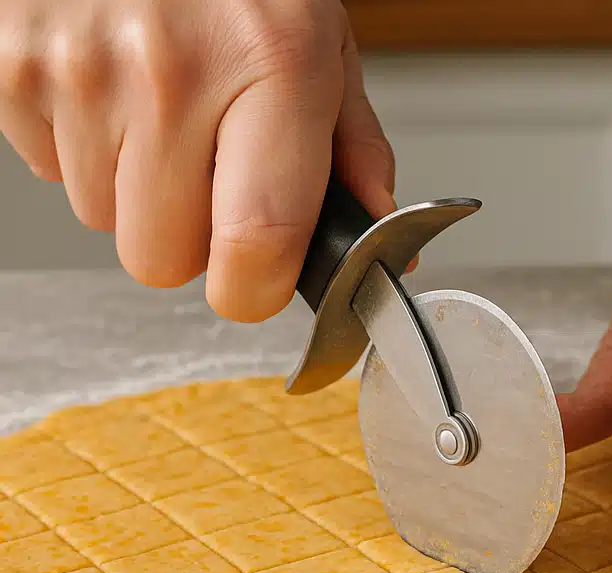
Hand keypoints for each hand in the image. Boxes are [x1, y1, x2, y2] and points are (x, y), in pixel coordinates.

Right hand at [0, 0, 393, 320]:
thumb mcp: (319, 40)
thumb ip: (352, 147)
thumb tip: (374, 231)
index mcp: (272, 67)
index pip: (256, 243)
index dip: (251, 291)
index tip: (254, 285)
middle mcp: (172, 72)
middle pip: (163, 258)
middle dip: (188, 238)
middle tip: (204, 173)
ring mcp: (81, 69)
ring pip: (105, 221)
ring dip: (135, 190)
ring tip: (154, 112)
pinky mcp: (12, 66)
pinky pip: (50, 171)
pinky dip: (82, 149)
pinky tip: (109, 92)